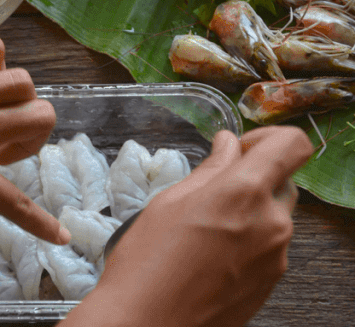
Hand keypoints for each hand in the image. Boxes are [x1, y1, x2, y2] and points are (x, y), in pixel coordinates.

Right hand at [66, 125, 311, 326]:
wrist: (151, 323)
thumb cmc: (150, 259)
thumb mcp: (171, 200)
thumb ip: (210, 169)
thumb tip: (229, 145)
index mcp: (246, 193)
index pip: (293, 146)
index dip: (271, 136)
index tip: (242, 145)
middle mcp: (272, 223)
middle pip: (282, 180)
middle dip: (254, 174)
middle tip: (213, 184)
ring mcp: (277, 257)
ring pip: (276, 213)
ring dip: (251, 206)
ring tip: (206, 221)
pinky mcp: (272, 282)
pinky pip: (270, 243)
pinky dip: (249, 234)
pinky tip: (211, 248)